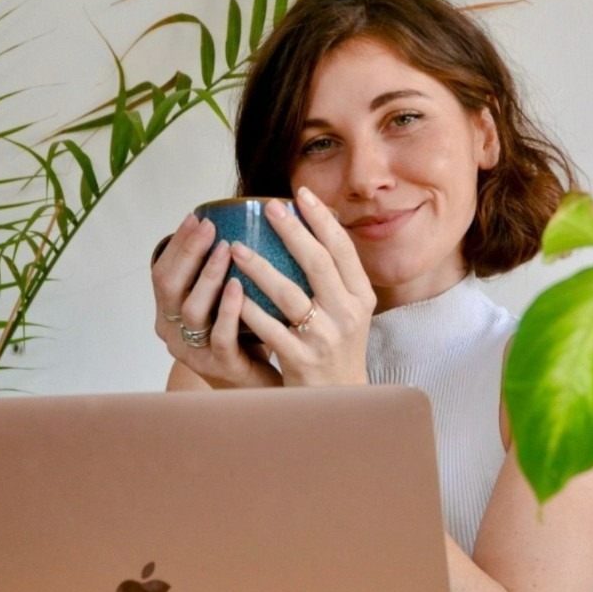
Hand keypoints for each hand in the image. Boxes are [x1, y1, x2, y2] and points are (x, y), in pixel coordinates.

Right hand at [151, 213, 281, 388]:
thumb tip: (232, 224)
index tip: (196, 216)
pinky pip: (220, 336)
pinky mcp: (220, 366)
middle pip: (169, 287)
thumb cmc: (243, 337)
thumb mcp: (223, 301)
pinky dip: (228, 308)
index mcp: (169, 315)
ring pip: (191, 310)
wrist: (258, 385)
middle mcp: (174, 334)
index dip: (177, 244)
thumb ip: (219, 273)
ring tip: (225, 249)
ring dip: (208, 276)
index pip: (162, 273)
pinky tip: (238, 286)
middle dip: (188, 252)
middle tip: (209, 226)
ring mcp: (194, 352)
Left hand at [230, 186, 375, 386]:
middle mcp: (348, 315)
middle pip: (318, 264)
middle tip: (268, 207)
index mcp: (361, 298)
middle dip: (292, 231)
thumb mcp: (349, 310)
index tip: (301, 194)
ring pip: (289, 295)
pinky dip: (249, 309)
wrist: (339, 397)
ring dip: (260, 268)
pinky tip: (231, 291)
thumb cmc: (337, 346)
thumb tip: (313, 227)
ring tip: (236, 248)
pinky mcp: (301, 359)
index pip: (343, 251)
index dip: (322, 220)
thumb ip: (336, 277)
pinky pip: (270, 328)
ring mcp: (325, 338)